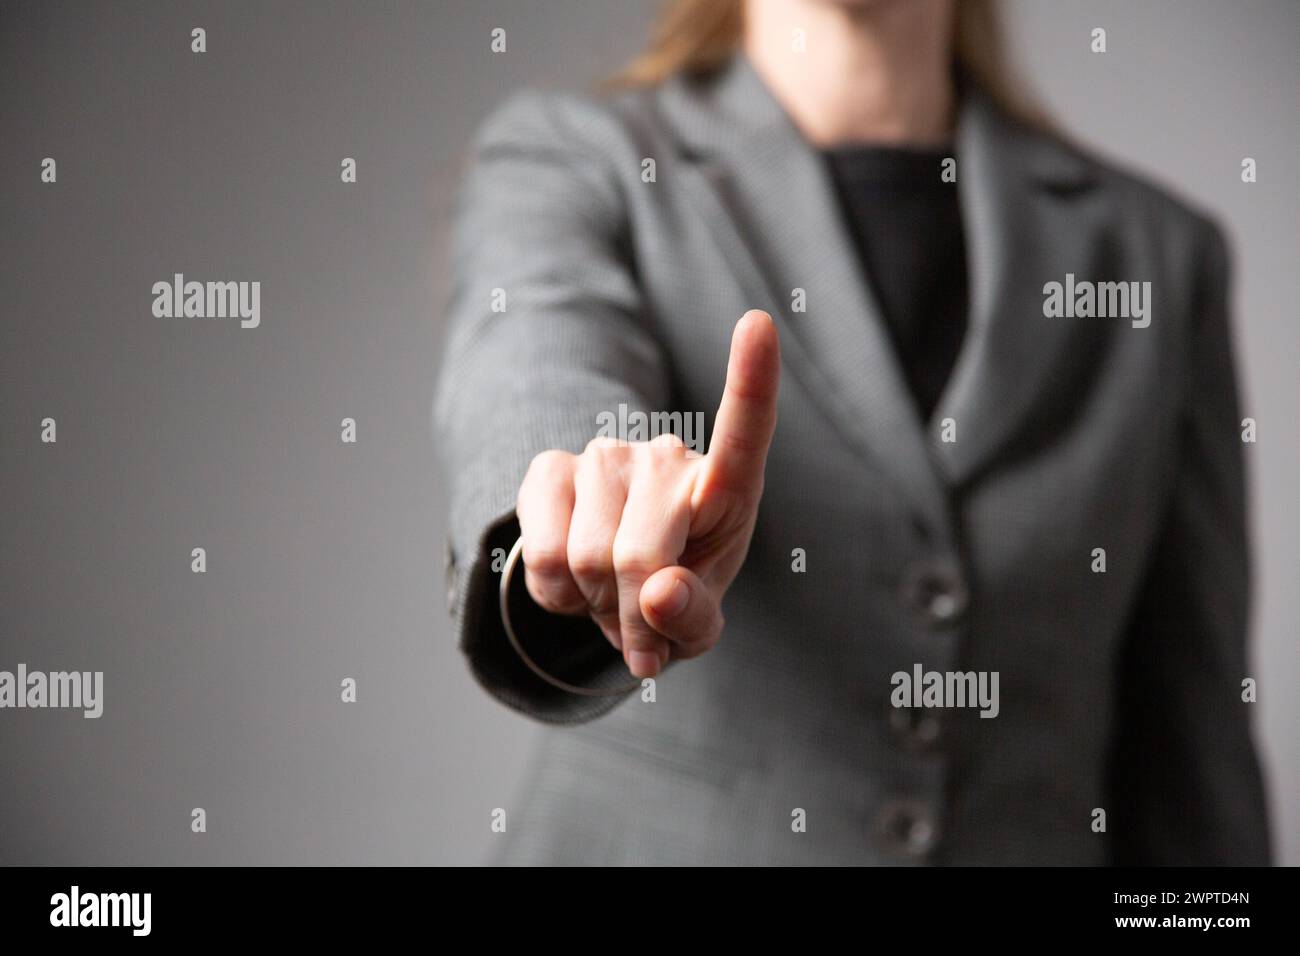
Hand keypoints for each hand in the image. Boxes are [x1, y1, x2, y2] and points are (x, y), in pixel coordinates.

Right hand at [515, 310, 780, 677]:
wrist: (613, 588)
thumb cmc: (676, 597)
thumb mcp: (698, 626)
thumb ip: (692, 619)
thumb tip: (657, 592)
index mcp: (726, 486)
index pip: (744, 429)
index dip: (752, 380)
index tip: (760, 323)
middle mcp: (667, 456)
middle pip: (640, 556)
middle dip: (634, 618)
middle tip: (642, 633)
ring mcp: (606, 453)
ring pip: (585, 560)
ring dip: (595, 604)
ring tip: (611, 598)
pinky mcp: (551, 467)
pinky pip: (542, 555)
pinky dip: (555, 594)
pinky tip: (575, 585)